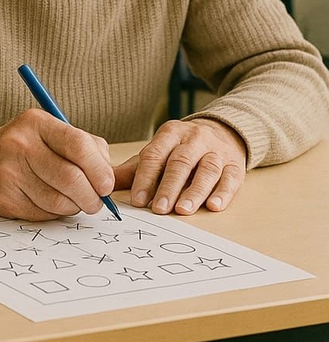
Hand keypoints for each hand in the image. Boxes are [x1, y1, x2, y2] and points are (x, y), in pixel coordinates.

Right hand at [0, 108, 113, 220]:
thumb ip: (86, 148)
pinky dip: (54, 214)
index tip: (107, 185)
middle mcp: (19, 145)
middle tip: (95, 202)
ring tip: (71, 201)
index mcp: (36, 123)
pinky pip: (42, 214)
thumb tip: (108, 180)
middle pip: (71, 178)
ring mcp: (8, 173)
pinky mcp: (3, 199)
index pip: (78, 145)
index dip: (100, 170)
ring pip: (58, 201)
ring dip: (73, 207)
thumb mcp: (50, 132)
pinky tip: (48, 203)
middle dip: (91, 197)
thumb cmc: (25, 147)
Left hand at [114, 119, 245, 214]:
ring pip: (206, 171)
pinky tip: (214, 206)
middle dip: (168, 187)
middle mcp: (194, 139)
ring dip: (194, 192)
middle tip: (159, 209)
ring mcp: (217, 151)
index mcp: (170, 134)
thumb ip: (135, 169)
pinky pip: (231, 178)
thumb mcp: (158, 151)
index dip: (145, 178)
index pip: (154, 155)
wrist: (223, 130)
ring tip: (182, 210)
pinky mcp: (236, 164)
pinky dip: (223, 193)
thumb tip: (105, 185)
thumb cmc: (182, 148)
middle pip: (180, 163)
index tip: (137, 200)